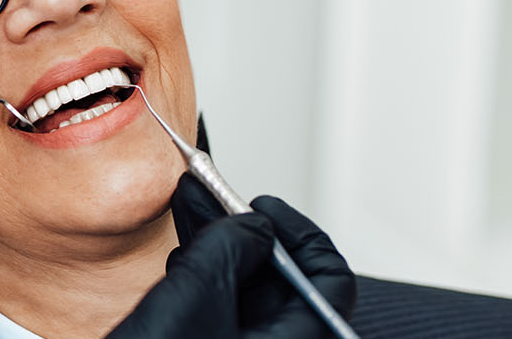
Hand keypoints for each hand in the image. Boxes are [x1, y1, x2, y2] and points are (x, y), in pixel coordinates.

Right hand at [106, 174, 357, 337]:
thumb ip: (231, 245)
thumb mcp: (197, 291)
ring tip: (189, 210)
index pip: (329, 279)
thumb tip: (251, 227)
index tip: (262, 205)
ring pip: (251, 298)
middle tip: (217, 197)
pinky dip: (208, 280)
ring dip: (222, 250)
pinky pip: (227, 315)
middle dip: (249, 235)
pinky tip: (182, 254)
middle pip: (285, 284)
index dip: (299, 232)